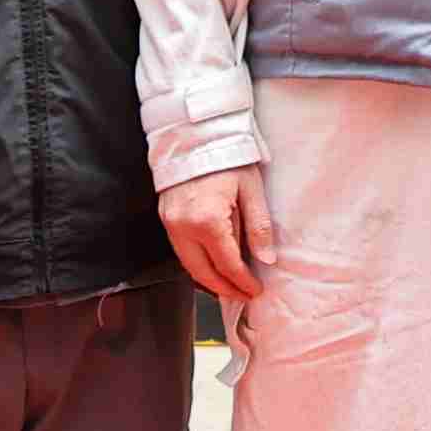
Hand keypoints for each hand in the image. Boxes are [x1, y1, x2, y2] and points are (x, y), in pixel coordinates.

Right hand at [160, 164, 272, 307]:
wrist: (196, 135)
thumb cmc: (227, 158)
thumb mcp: (252, 190)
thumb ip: (259, 227)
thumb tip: (265, 259)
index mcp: (207, 221)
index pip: (227, 264)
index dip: (242, 282)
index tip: (255, 290)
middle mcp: (183, 226)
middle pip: (202, 272)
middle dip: (224, 288)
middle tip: (242, 296)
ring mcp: (170, 223)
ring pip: (188, 264)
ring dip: (208, 279)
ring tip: (230, 285)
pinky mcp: (165, 217)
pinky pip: (180, 250)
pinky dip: (197, 262)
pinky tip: (212, 265)